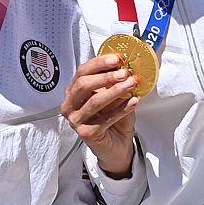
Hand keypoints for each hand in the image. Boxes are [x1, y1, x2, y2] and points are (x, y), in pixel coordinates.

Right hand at [60, 55, 138, 176]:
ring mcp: (76, 121)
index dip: (99, 63)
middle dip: (106, 77)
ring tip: (131, 84)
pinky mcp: (85, 134)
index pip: (82, 72)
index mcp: (73, 92)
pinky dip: (121, 109)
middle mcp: (70, 105)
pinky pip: (105, 120)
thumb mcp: (113, 96)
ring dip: (115, 91)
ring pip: (94, 101)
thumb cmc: (113, 118)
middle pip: (83, 85)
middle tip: (124, 73)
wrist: (117, 146)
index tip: (117, 58)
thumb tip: (125, 65)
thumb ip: (114, 82)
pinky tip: (133, 102)